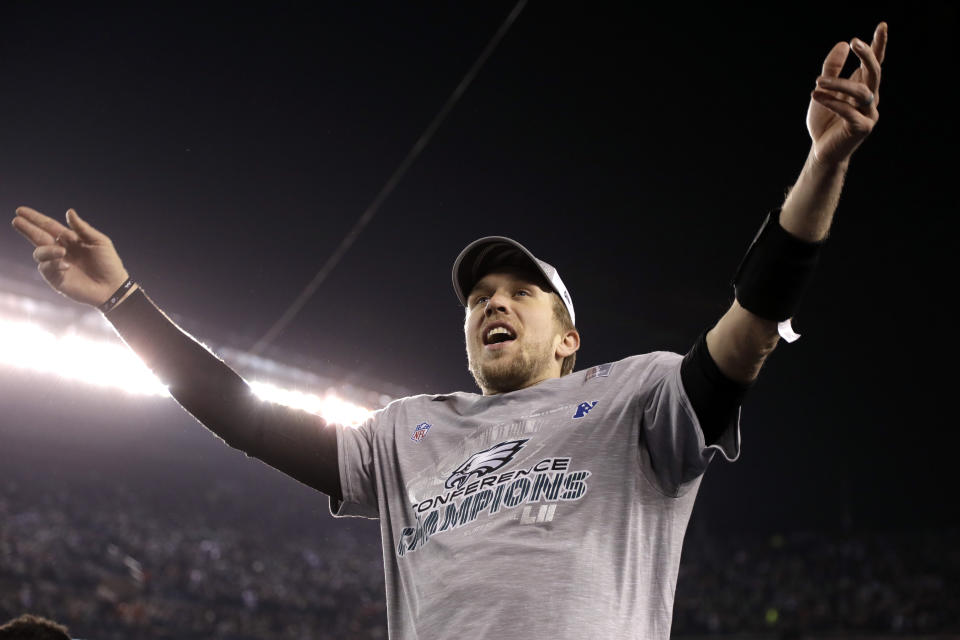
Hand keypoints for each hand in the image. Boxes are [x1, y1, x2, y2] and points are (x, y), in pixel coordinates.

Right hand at [10, 206, 129, 306]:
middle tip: (16, 220)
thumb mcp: (99, 242)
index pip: (48, 226)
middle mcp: (59, 250)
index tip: (20, 210)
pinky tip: (66, 265)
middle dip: (26, 229)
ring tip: (62, 252)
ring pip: (39, 253)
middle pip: (38, 237)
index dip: (35, 218)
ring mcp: (56, 264)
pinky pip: (46, 268)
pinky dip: (54, 264)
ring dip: (48, 250)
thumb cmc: (108, 263)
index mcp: (69, 239)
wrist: (113, 287)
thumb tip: (69, 211)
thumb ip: (82, 228)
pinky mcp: (56, 279)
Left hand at [808, 22, 887, 166]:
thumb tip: (842, 44)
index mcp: (863, 87)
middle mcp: (870, 98)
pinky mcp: (861, 127)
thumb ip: (832, 69)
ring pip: (861, 91)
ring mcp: (869, 113)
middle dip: (867, 55)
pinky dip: (831, 102)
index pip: (875, 63)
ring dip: (839, 83)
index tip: (881, 25)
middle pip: (875, 72)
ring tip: (818, 81)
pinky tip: (815, 95)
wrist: (822, 150)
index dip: (879, 45)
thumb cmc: (824, 121)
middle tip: (855, 42)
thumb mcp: (824, 90)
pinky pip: (848, 111)